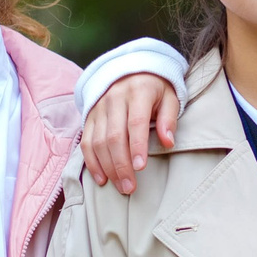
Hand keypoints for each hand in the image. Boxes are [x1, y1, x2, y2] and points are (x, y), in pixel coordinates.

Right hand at [83, 72, 181, 194]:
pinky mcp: (89, 117)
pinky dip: (92, 162)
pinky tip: (101, 178)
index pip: (135, 122)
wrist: (129, 70)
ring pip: (99, 142)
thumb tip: (168, 142)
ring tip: (120, 186)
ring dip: (108, 167)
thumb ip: (169, 119)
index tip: (140, 167)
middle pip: (114, 136)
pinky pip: (87, 142)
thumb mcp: (169, 97)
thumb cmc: (155, 89)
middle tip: (130, 187)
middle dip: (121, 165)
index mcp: (138, 92)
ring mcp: (99, 108)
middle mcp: (114, 99)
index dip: (137, 146)